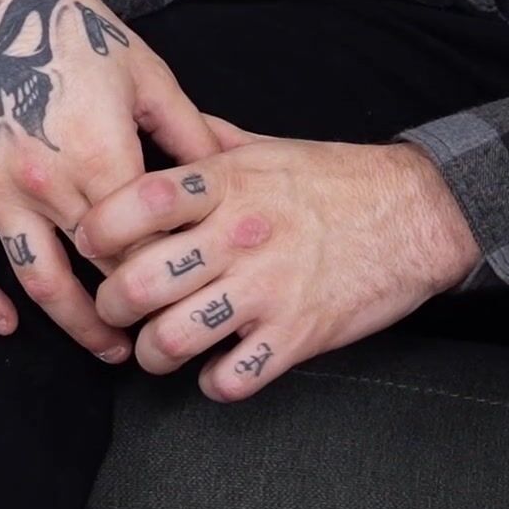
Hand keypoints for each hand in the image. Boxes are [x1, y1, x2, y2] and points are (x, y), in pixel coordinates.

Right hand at [0, 0, 218, 359]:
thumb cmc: (78, 33)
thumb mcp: (148, 77)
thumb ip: (191, 135)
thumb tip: (234, 180)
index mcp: (100, 154)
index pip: (142, 243)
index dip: (165, 276)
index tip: (186, 294)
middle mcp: (45, 180)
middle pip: (95, 271)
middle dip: (128, 310)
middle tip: (153, 338)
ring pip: (35, 279)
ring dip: (71, 322)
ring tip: (101, 344)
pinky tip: (7, 322)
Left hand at [77, 121, 479, 399]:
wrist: (417, 215)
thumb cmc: (337, 179)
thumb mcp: (267, 146)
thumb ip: (208, 142)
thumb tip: (159, 126)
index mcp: (227, 183)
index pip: (136, 203)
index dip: (97, 228)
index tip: (91, 242)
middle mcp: (239, 235)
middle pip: (139, 281)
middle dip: (111, 304)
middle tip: (116, 308)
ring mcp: (269, 288)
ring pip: (173, 338)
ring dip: (152, 353)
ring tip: (156, 347)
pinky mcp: (298, 335)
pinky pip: (231, 378)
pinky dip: (212, 383)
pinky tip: (215, 369)